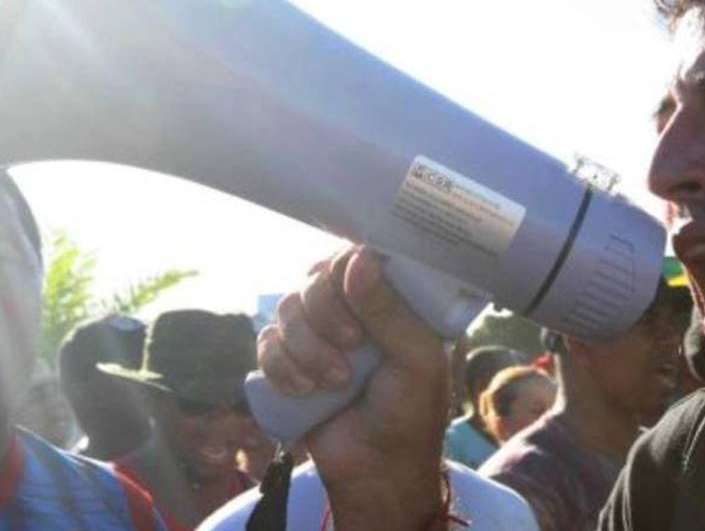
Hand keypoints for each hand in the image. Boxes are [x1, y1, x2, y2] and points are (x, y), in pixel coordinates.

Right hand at [258, 246, 448, 529]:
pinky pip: (266, 342)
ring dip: (307, 346)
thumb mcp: (416, 359)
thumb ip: (389, 309)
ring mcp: (318, 332)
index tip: (352, 285)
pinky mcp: (289, 360)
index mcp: (390, 299)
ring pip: (288, 308)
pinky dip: (281, 365)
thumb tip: (358, 256)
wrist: (377, 470)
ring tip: (335, 381)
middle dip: (327, 313)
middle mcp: (352, 307)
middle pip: (317, 277)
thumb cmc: (411, 412)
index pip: (358, 255)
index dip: (349, 265)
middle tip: (353, 345)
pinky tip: (304, 390)